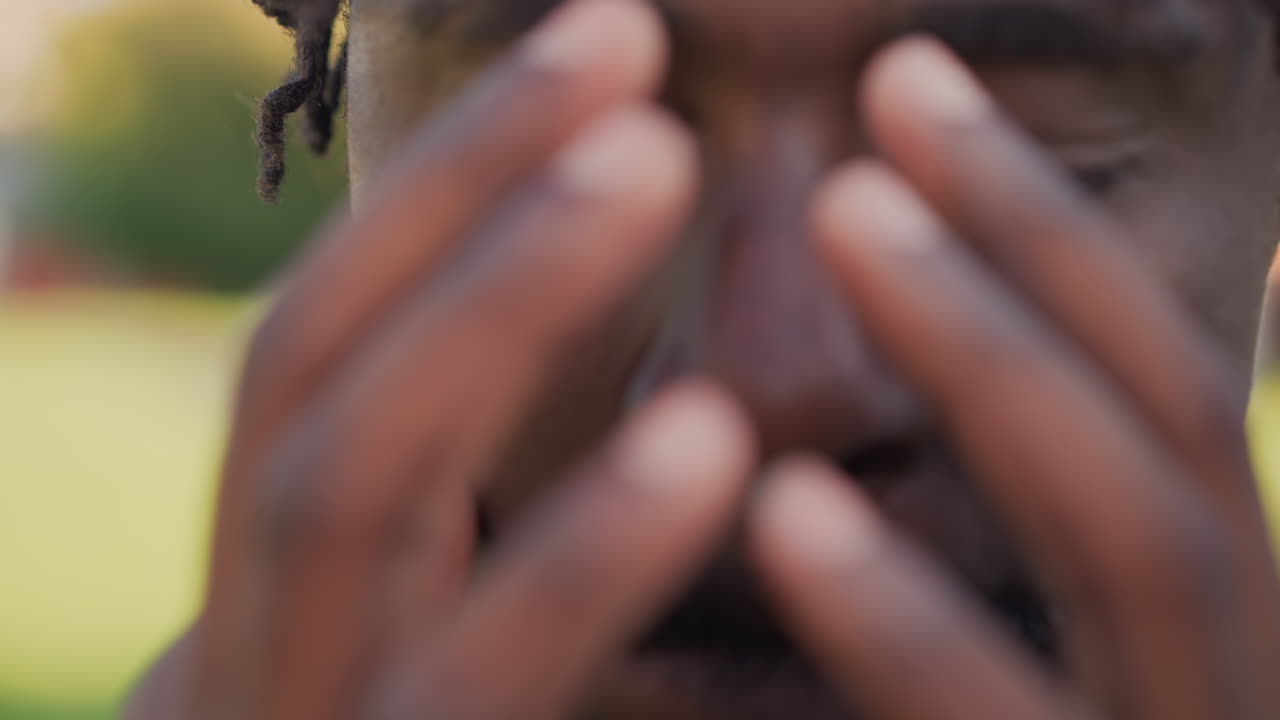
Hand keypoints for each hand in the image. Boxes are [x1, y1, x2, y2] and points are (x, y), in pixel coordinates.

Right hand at [125, 2, 752, 718]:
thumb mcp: (425, 668)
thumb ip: (456, 555)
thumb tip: (617, 412)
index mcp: (262, 592)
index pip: (317, 349)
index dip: (442, 193)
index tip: (593, 59)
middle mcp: (240, 641)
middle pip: (310, 364)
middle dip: (458, 191)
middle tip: (620, 43)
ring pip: (347, 484)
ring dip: (500, 304)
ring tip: (653, 158)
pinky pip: (472, 680)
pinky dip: (580, 554)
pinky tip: (708, 438)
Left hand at [751, 38, 1279, 719]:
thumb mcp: (1031, 646)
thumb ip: (1000, 524)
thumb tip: (869, 380)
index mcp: (1213, 605)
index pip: (1155, 379)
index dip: (1048, 221)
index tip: (913, 81)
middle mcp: (1231, 660)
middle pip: (1170, 416)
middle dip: (1040, 241)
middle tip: (893, 88)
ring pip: (1132, 538)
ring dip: (992, 359)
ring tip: (846, 212)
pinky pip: (1000, 718)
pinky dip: (902, 616)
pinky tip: (788, 505)